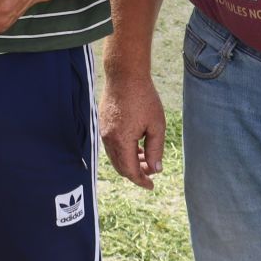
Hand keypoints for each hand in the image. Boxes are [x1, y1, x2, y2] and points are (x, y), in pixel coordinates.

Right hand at [100, 69, 166, 188]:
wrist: (125, 75)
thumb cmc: (144, 98)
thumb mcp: (156, 126)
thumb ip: (155, 150)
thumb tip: (155, 169)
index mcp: (121, 141)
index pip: (130, 171)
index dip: (141, 181)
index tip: (152, 186)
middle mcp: (108, 138)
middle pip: (120, 166)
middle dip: (136, 173)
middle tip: (151, 172)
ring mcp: (103, 130)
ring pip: (115, 156)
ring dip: (129, 161)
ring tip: (146, 157)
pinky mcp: (103, 122)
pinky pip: (111, 144)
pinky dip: (123, 150)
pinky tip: (136, 144)